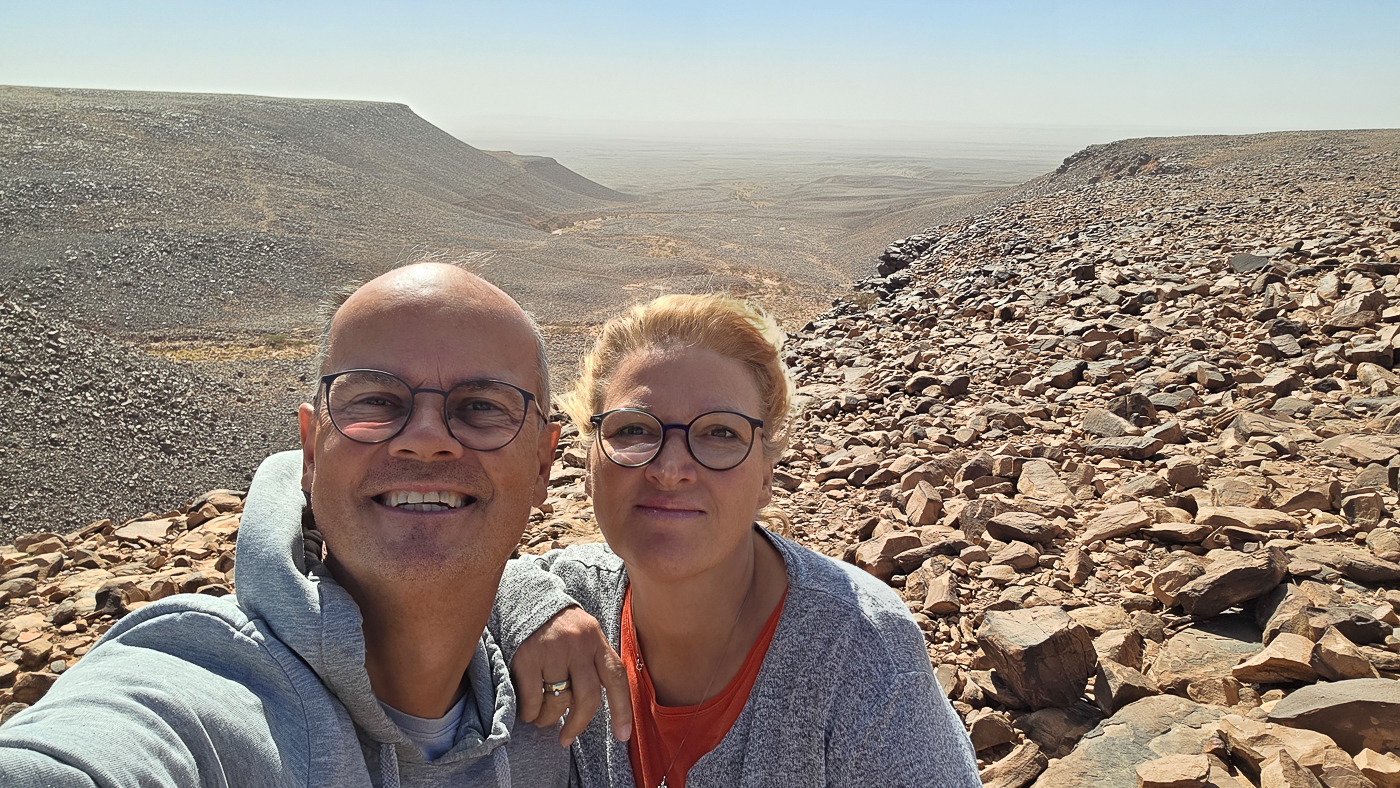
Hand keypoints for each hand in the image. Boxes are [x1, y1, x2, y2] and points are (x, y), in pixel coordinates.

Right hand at [511, 605, 632, 745]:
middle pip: (588, 697)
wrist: (526, 599)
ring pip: (559, 701)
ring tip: (543, 718)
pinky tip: (529, 711)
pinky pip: (533, 698)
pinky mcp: (527, 656)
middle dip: (578, 724)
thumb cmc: (560, 627)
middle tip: (567, 737)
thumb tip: (595, 707)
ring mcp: (553, 650)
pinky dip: (531, 712)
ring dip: (550, 718)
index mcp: (597, 641)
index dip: (622, 710)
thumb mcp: (585, 636)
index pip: (616, 678)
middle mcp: (579, 645)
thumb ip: (594, 664)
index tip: (622, 736)